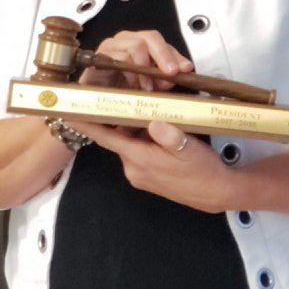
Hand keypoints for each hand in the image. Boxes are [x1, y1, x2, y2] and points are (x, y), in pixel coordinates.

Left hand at [73, 119, 235, 212]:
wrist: (218, 192)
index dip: (87, 123)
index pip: (106, 137)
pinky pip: (138, 149)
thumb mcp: (189, 148)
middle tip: (119, 96)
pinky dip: (141, 137)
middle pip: (118, 135)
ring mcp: (140, 172)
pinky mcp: (148, 174)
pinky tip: (155, 126)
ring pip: (129, 141)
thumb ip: (169, 135)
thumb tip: (154, 122)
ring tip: (142, 109)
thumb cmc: (204, 170)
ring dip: (133, 127)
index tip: (69, 111)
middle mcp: (134, 167)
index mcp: (140, 159)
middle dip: (118, 117)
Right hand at [79, 30, 192, 91]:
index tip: (186, 68)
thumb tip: (175, 76)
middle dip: (164, 55)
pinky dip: (130, 72)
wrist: (95, 101)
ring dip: (145, 68)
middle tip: (171, 73)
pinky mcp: (100, 56)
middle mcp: (127, 40)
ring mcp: (113, 46)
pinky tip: (133, 84)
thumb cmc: (121, 91)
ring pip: (136, 45)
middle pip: (150, 37)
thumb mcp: (150, 86)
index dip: (174, 54)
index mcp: (140, 44)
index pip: (161, 42)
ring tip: (148, 87)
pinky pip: (119, 57)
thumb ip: (163, 80)